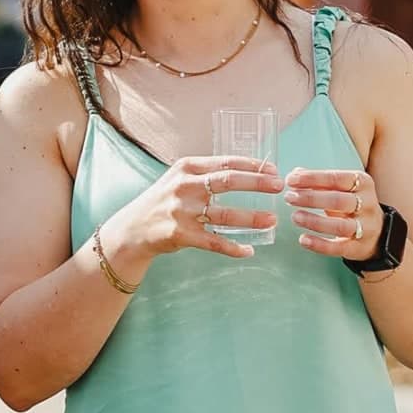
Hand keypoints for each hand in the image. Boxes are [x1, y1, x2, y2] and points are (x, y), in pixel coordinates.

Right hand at [107, 156, 279, 268]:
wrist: (133, 228)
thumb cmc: (163, 201)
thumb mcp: (179, 178)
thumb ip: (206, 173)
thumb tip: (247, 171)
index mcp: (187, 167)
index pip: (226, 162)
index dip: (252, 165)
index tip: (273, 170)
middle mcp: (184, 186)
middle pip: (228, 181)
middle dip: (258, 183)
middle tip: (280, 187)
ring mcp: (182, 211)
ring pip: (225, 214)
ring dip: (252, 217)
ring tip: (272, 220)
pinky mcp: (181, 234)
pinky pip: (214, 242)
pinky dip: (233, 248)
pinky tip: (249, 250)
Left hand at [283, 162, 381, 261]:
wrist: (377, 232)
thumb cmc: (352, 205)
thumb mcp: (342, 188)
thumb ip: (319, 181)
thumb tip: (294, 174)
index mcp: (362, 183)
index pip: (336, 178)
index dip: (312, 178)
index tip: (291, 180)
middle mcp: (367, 204)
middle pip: (337, 200)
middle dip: (310, 198)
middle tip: (289, 198)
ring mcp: (365, 227)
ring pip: (339, 225)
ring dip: (314, 221)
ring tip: (295, 217)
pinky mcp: (358, 247)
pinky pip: (338, 247)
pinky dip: (319, 244)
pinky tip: (303, 239)